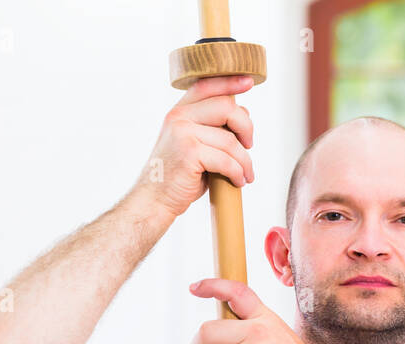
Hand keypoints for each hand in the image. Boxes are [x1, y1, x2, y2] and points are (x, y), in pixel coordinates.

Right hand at [130, 75, 254, 219]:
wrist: (154, 200)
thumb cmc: (178, 176)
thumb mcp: (192, 144)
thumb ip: (212, 127)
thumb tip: (243, 114)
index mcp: (179, 112)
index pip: (206, 86)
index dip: (230, 81)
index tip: (249, 82)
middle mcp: (179, 118)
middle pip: (226, 107)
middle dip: (246, 127)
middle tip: (250, 145)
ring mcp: (183, 134)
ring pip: (230, 140)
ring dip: (244, 160)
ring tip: (246, 174)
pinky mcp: (190, 153)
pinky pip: (226, 160)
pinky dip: (237, 172)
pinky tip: (238, 181)